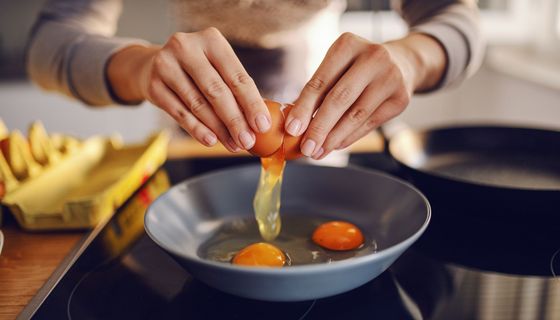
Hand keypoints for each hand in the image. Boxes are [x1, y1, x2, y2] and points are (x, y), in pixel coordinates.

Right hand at [108, 28, 270, 151]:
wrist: (152, 65)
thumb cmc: (197, 70)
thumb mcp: (217, 67)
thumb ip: (236, 89)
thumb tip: (259, 123)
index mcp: (211, 39)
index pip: (236, 76)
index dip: (252, 103)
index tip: (262, 126)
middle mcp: (186, 47)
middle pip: (217, 91)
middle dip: (235, 120)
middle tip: (247, 141)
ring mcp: (166, 65)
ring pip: (198, 105)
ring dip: (219, 130)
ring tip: (233, 145)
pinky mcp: (153, 85)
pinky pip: (180, 113)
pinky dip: (197, 130)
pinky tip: (211, 141)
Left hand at [284, 32, 445, 158]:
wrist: (402, 63)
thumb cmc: (357, 67)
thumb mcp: (338, 66)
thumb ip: (319, 90)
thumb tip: (296, 125)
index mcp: (348, 44)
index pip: (320, 82)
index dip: (303, 108)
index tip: (291, 129)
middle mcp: (373, 57)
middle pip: (339, 99)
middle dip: (319, 127)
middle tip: (306, 148)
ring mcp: (390, 77)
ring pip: (355, 115)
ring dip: (333, 138)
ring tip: (318, 152)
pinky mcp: (401, 98)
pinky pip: (370, 124)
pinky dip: (349, 137)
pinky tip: (335, 146)